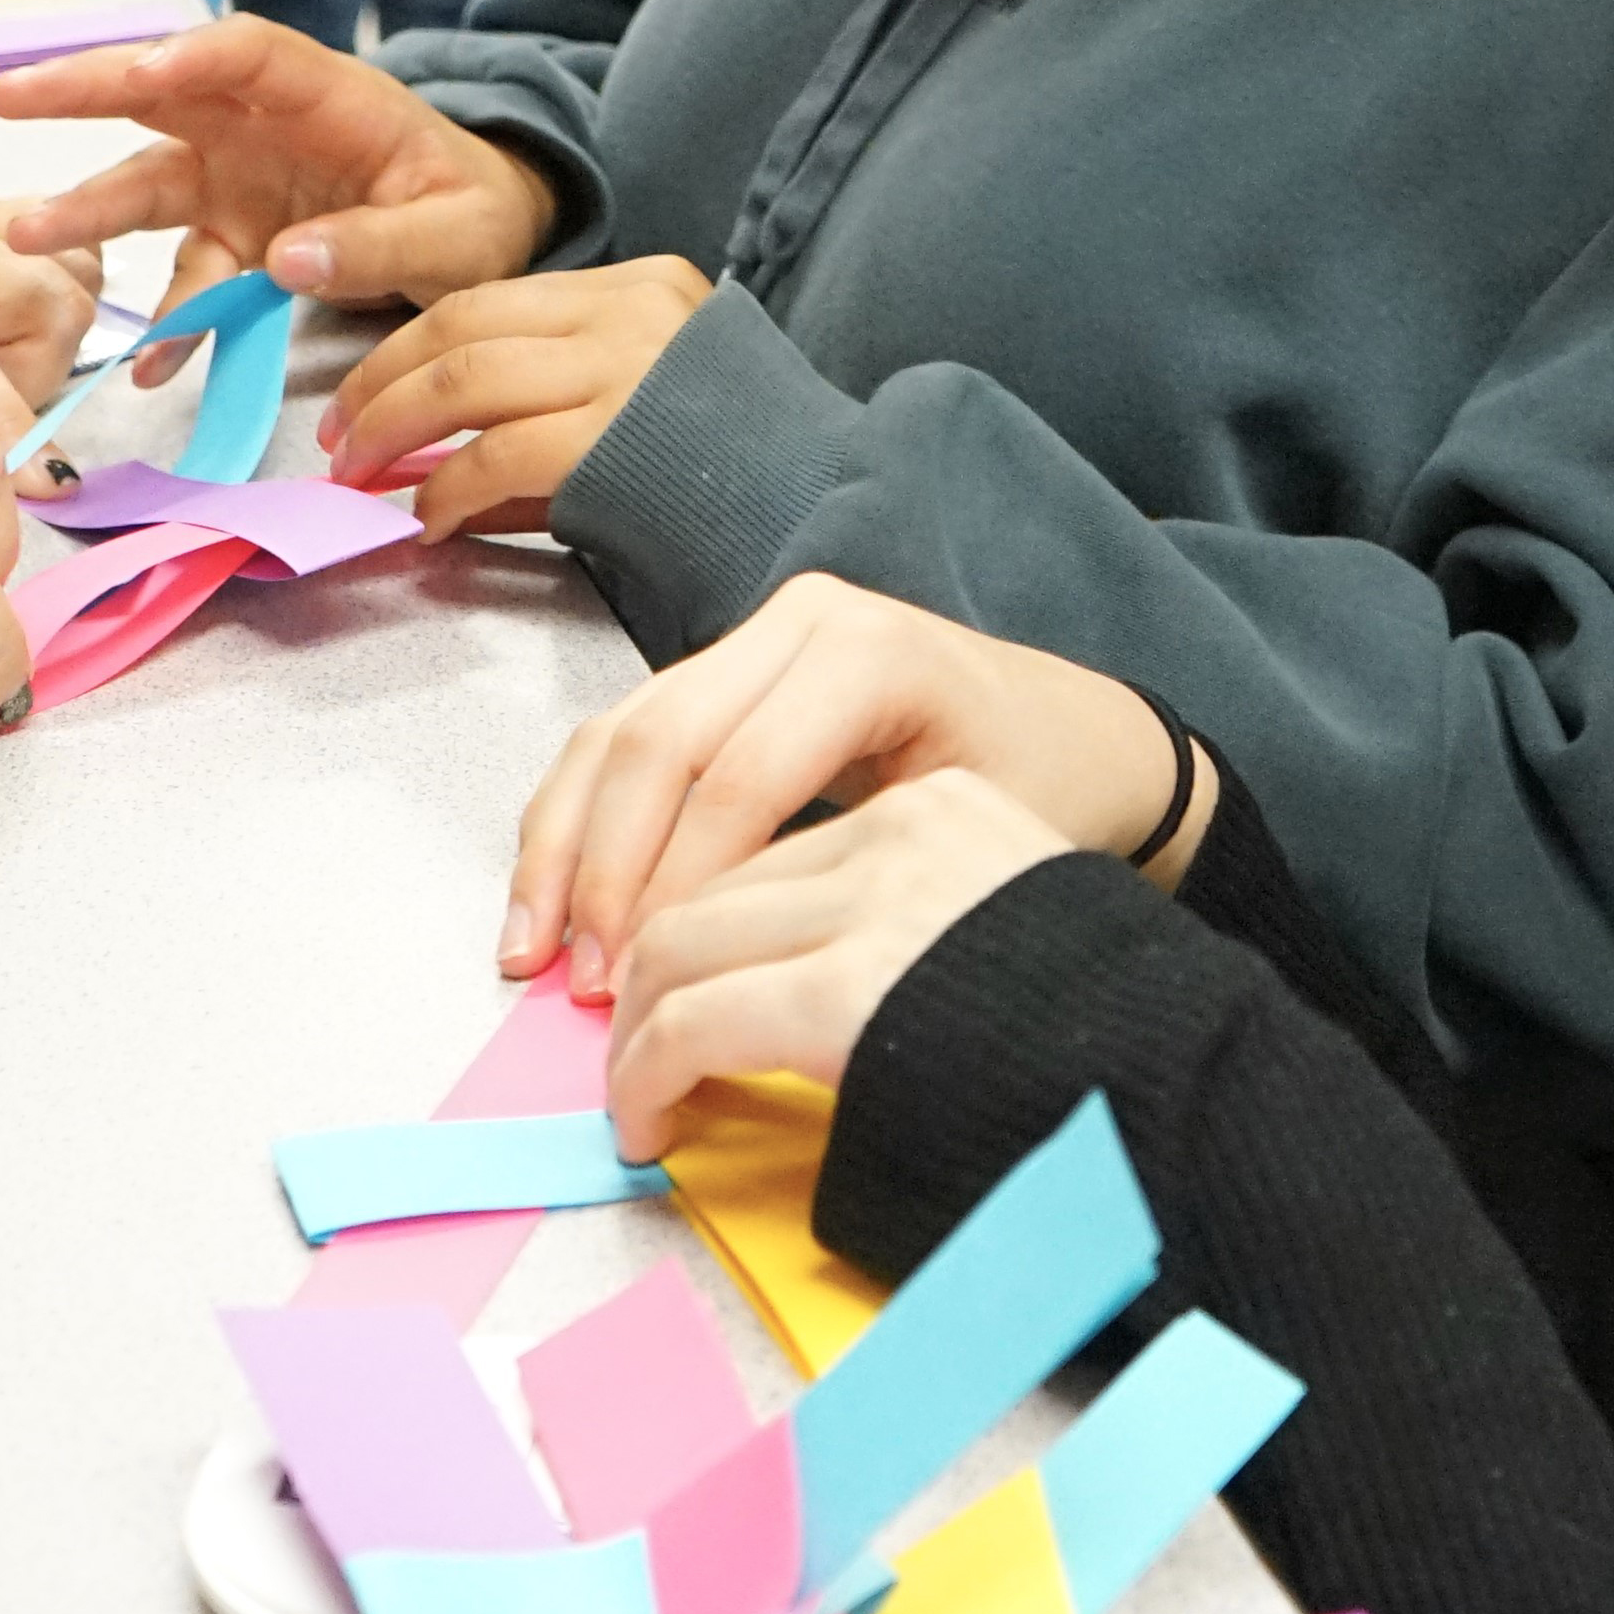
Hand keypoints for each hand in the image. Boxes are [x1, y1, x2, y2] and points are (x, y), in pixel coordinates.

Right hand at [0, 17, 556, 364]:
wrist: (478, 235)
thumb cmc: (474, 211)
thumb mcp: (457, 234)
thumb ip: (382, 244)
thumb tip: (290, 261)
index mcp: (327, 95)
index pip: (249, 54)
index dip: (191, 56)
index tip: (140, 75)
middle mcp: (263, 125)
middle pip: (163, 92)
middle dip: (84, 91)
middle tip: (7, 97)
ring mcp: (239, 179)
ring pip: (150, 180)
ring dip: (91, 209)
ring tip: (26, 238)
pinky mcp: (235, 235)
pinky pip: (189, 275)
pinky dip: (171, 319)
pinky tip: (153, 365)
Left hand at [322, 257, 707, 536]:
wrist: (834, 509)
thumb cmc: (742, 474)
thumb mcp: (648, 406)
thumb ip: (550, 416)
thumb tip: (432, 466)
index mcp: (638, 287)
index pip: (488, 301)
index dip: (404, 351)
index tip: (361, 397)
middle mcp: (628, 312)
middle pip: (458, 329)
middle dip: (378, 389)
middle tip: (340, 441)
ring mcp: (624, 369)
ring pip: (463, 382)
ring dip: (393, 435)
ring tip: (364, 477)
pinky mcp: (617, 438)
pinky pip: (497, 456)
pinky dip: (448, 492)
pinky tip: (432, 519)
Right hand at [506, 574, 1191, 999]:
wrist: (1081, 733)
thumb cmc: (1045, 788)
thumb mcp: (976, 838)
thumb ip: (858, 888)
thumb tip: (732, 980)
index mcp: (868, 653)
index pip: (739, 778)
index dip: (678, 890)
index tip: (645, 991)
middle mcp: (800, 622)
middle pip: (657, 743)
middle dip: (604, 873)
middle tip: (581, 982)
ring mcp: (754, 636)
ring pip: (618, 735)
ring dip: (563, 850)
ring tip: (533, 953)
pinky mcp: (723, 669)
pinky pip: (623, 739)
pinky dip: (576, 826)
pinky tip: (551, 907)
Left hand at [597, 771, 1070, 1154]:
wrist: (1195, 1095)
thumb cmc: (1106, 1041)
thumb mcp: (1002, 931)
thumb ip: (903, 925)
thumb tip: (776, 982)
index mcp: (939, 807)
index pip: (767, 844)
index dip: (691, 918)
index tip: (660, 987)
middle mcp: (903, 832)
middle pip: (708, 886)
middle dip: (644, 973)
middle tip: (626, 1050)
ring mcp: (876, 904)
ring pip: (681, 946)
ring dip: (638, 1030)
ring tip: (639, 1095)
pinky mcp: (848, 990)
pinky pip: (692, 1022)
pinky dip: (648, 1075)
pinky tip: (651, 1122)